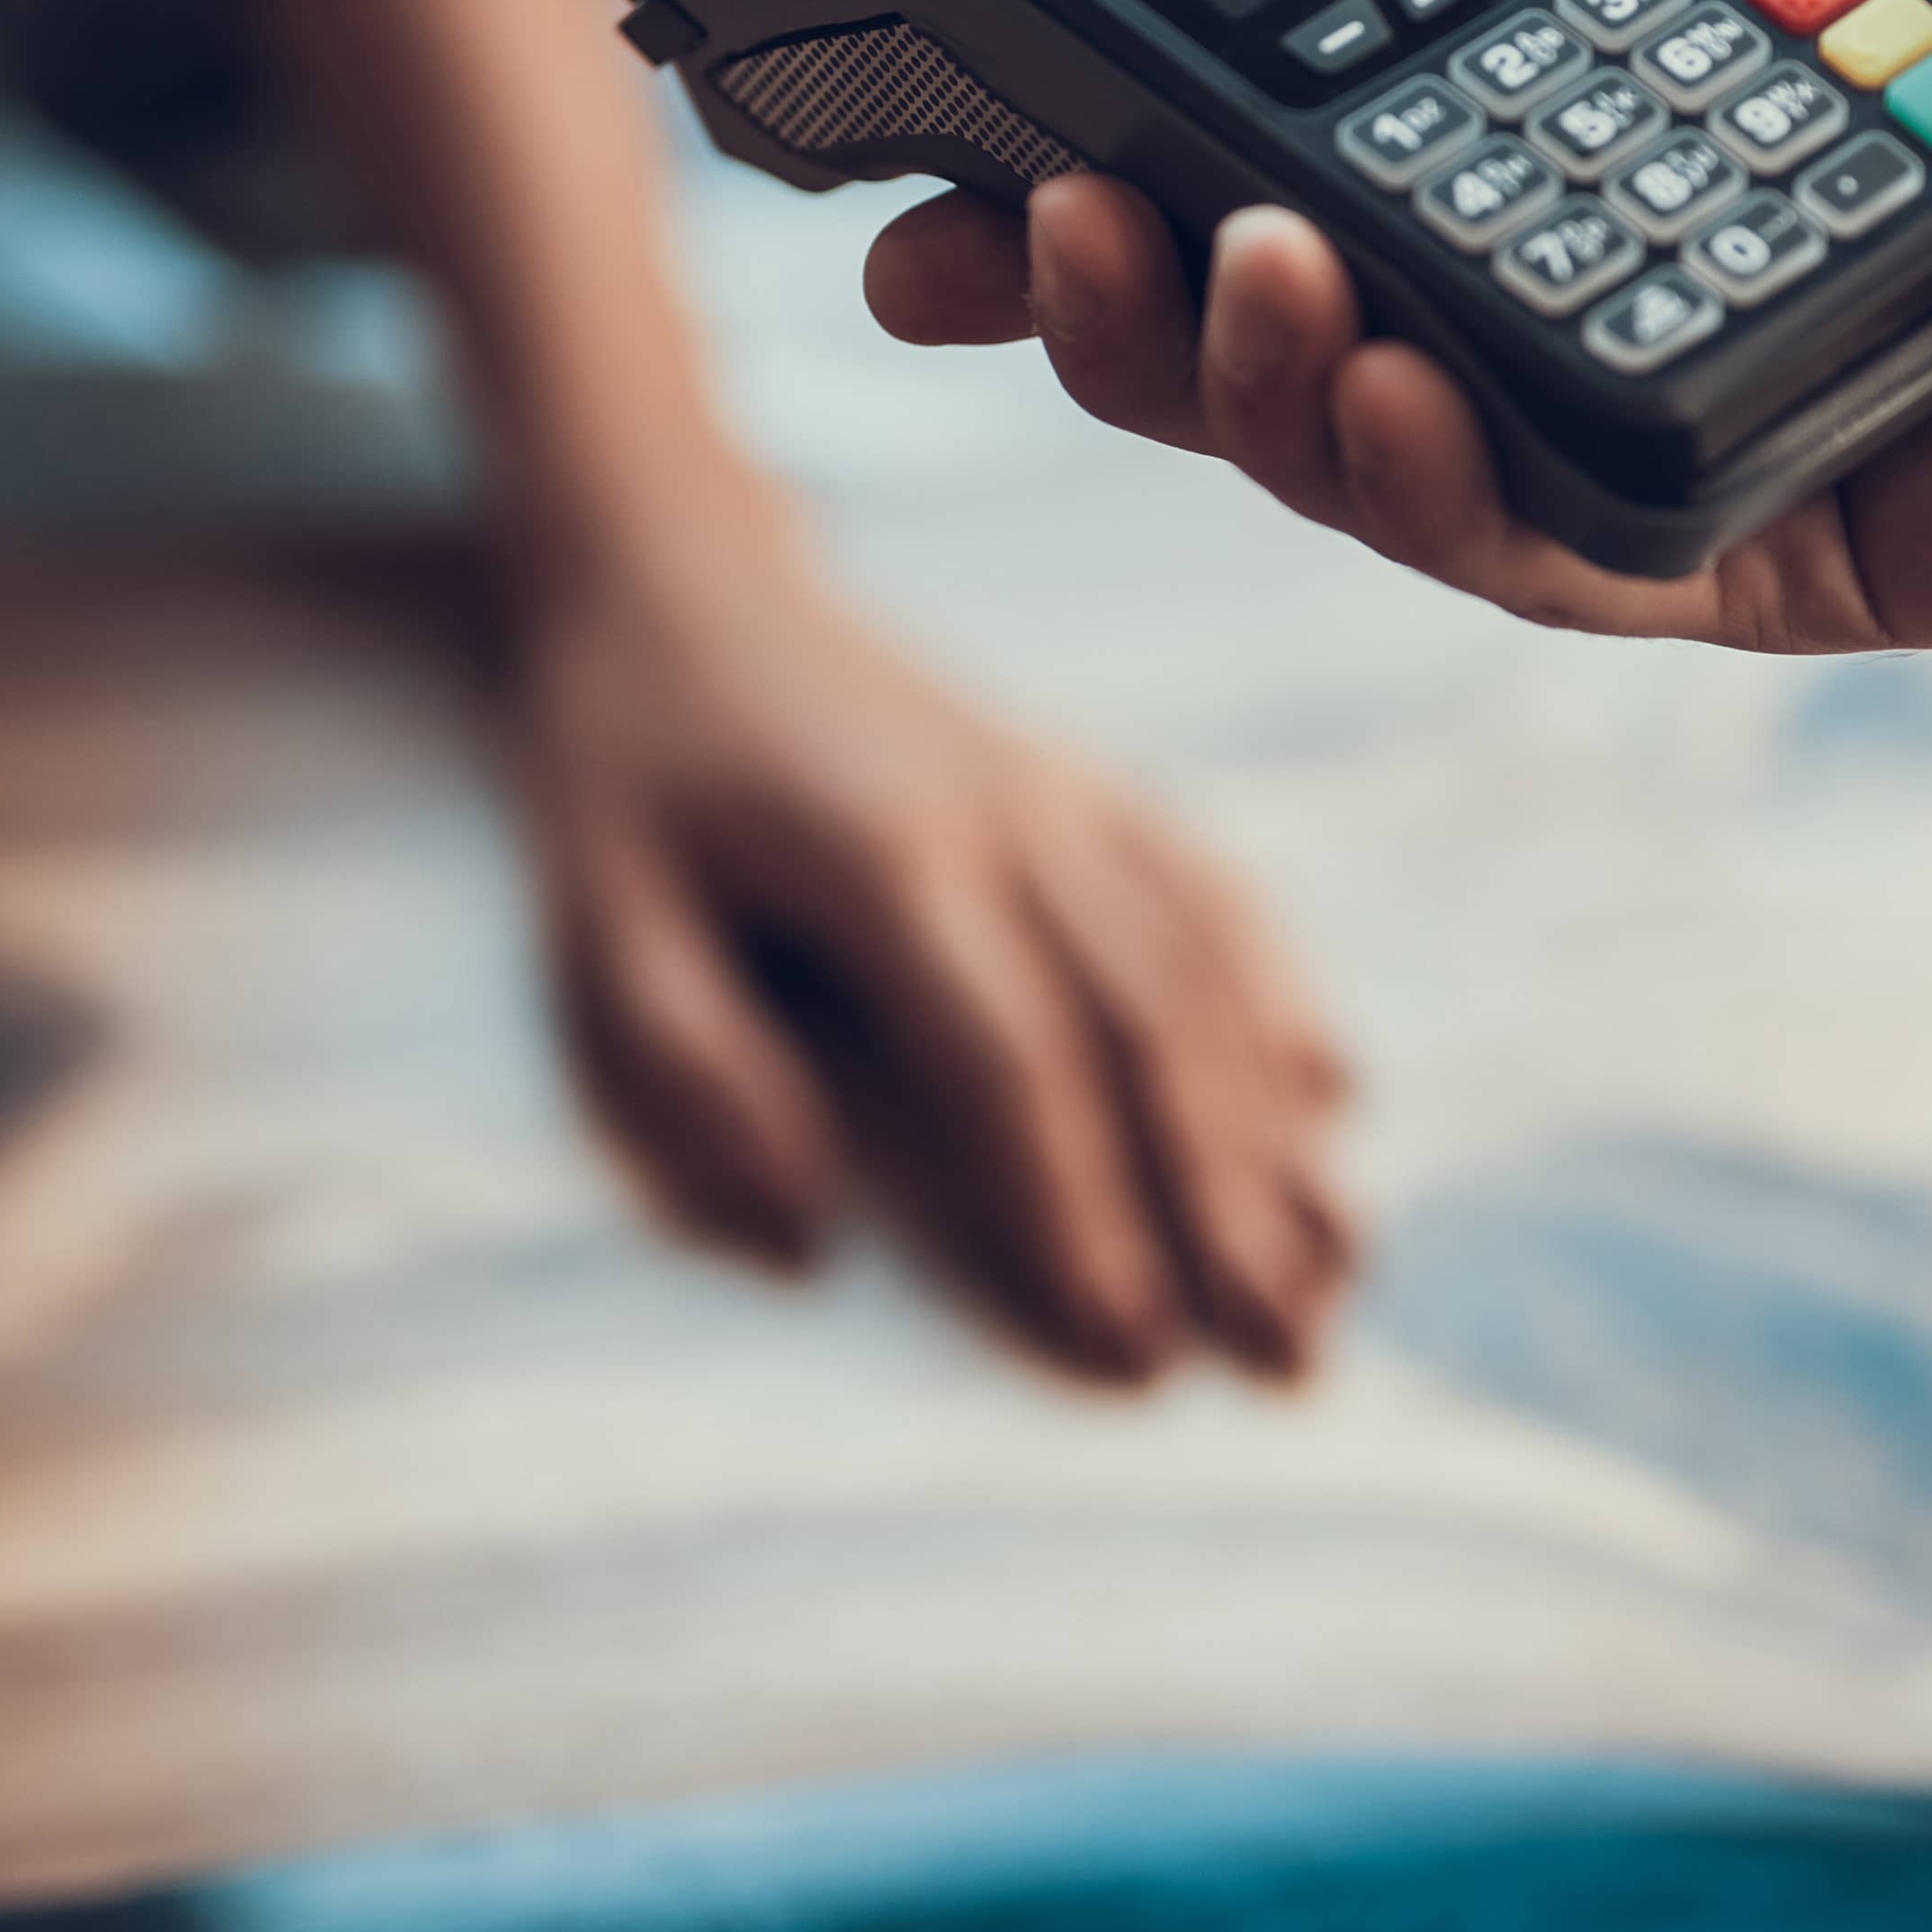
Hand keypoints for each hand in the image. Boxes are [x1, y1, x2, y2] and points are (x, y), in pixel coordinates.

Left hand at [503, 530, 1353, 1380]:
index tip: (1131, 1344)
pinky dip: (1280, 990)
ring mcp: (1064, 788)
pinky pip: (1212, 887)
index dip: (1080, 1205)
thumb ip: (690, 1071)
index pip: (1014, 1058)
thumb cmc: (625, 779)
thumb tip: (806, 1233)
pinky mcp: (1088, 778)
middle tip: (1285, 1350)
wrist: (684, 581)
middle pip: (1147, 1023)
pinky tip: (1330, 1092)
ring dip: (1272, 1124)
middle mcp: (1007, 817)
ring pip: (1203, 965)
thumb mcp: (599, 921)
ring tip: (1332, 1268)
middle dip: (1222, 1196)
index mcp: (884, 858)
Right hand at [864, 0, 1931, 648]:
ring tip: (1213, 270)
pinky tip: (1381, 382)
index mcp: (1575, 139)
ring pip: (1361, 468)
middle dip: (1084, 309)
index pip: (1283, 171)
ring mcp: (1653, 443)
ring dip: (1239, 382)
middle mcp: (1584, 304)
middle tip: (972, 243)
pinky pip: (1538, 560)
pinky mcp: (1750, 564)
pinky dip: (1433, 481)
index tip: (940, 156)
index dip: (1101, 177)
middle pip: (1263, 351)